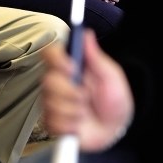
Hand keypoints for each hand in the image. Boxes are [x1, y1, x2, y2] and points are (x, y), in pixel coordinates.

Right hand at [42, 30, 133, 150]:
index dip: (57, 59)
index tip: (72, 68)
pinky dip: (70, 125)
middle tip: (86, 96)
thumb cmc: (114, 99)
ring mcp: (52, 102)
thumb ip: (96, 56)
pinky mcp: (51, 122)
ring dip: (74, 110)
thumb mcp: (110, 75)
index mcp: (70, 66)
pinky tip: (78, 123)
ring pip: (50, 103)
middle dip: (71, 92)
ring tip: (85, 111)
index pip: (49, 53)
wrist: (115, 128)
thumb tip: (86, 34)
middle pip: (47, 80)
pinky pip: (52, 122)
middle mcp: (57, 82)